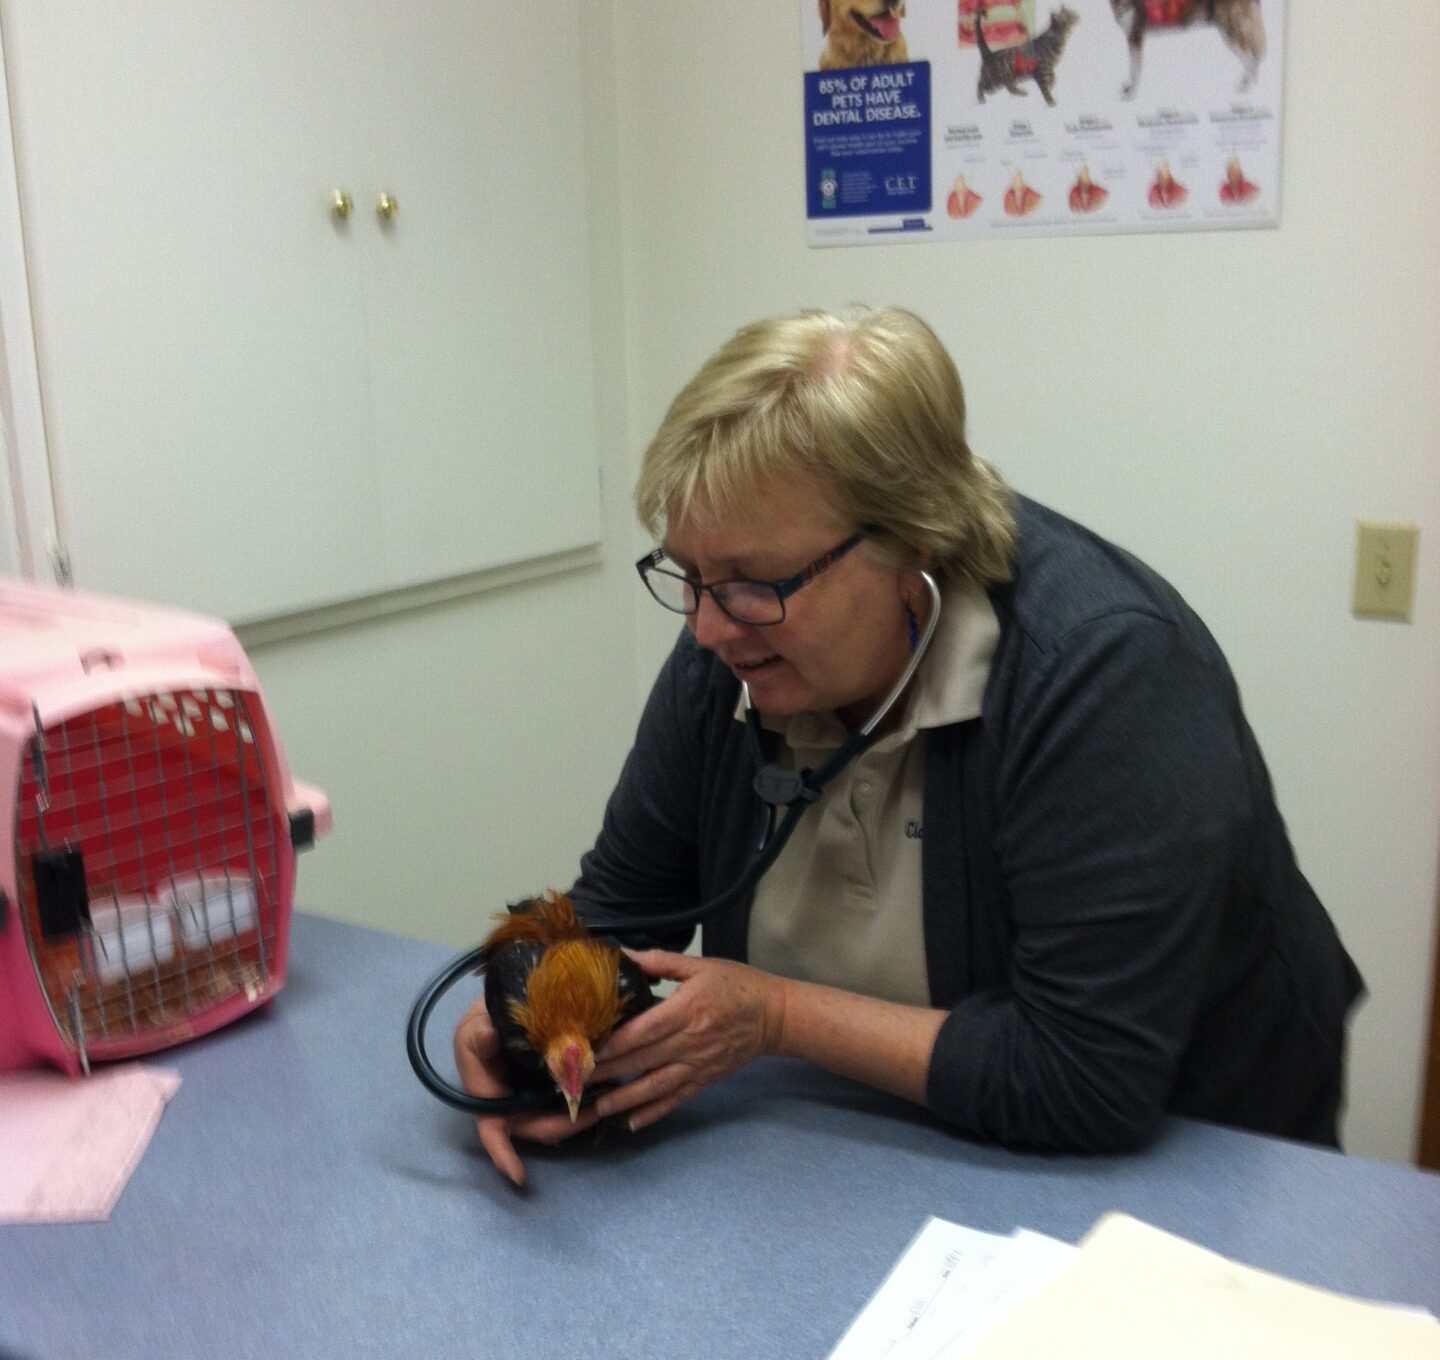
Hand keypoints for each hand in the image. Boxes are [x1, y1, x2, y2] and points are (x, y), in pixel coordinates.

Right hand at [452, 995, 601, 1186]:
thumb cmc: (484, 1018)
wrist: (504, 1005)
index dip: (503, 1153)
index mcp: (485, 1092)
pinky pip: (561, 1098)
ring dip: (573, 1115)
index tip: (519, 1175)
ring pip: (550, 1115)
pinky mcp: (545, 1085)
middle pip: (533, 1126)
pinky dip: (578, 1098)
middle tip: (594, 1112)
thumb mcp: (477, 1023)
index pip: (492, 1128)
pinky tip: (599, 1090)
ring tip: (601, 1104)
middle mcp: (507, 1101)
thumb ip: (480, 1034)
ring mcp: (527, 1095)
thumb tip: (486, 1038)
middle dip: (562, 1125)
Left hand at [589, 951, 785, 1131]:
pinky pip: (676, 1099)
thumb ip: (660, 962)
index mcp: (688, 1009)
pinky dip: (654, 1113)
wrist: (774, 1015)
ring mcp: (698, 1065)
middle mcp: (691, 1041)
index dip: (617, 1042)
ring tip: (597, 1107)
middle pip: (644, 1059)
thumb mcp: (700, 966)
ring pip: (656, 1085)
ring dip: (625, 1098)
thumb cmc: (736, 985)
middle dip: (609, 1072)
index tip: (590, 1050)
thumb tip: (624, 955)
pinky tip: (632, 1123)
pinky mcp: (705, 1080)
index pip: (646, 1030)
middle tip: (577, 1081)